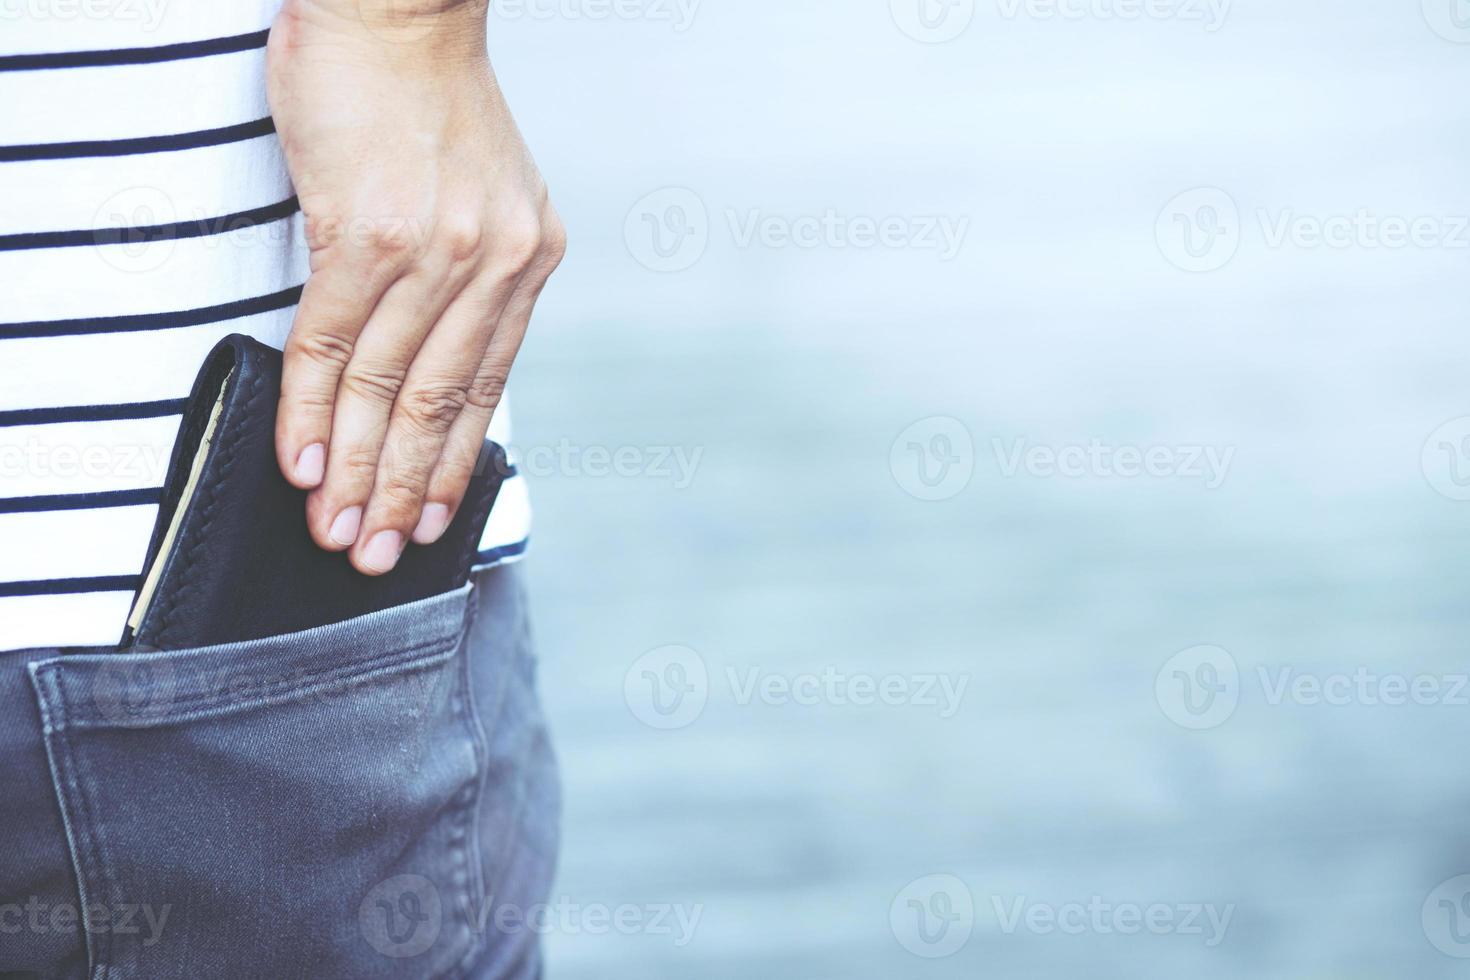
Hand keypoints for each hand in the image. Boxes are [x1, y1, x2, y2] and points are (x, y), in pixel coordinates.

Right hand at [266, 0, 563, 574]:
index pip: (487, 386)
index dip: (451, 463)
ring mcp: (435, 250)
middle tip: (372, 554)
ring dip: (357, 468)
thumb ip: (465, 277)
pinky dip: (315, 408)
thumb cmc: (420, 100)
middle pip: (441, 403)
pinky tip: (302, 459)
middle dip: (401, 488)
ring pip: (391, 386)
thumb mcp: (479, 193)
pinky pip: (336, 341)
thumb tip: (425, 361)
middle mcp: (493, 262)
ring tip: (335, 528)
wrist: (394, 8)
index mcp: (527, 258)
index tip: (427, 521)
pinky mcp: (369, 231)